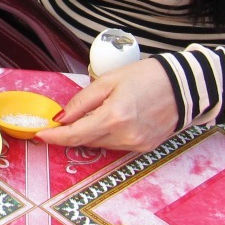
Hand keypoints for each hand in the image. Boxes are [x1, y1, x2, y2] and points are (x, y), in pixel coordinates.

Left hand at [35, 58, 178, 151]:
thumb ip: (82, 101)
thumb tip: (61, 117)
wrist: (184, 85)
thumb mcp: (108, 81)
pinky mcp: (145, 148)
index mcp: (114, 117)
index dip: (55, 137)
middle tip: (61, 121)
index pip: (75, 135)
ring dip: (91, 133)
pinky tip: (113, 119)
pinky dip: (108, 135)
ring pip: (101, 144)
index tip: (40, 135)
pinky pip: (117, 145)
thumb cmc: (146, 76)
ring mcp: (136, 145)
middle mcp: (125, 136)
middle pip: (87, 141)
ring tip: (97, 112)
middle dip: (72, 132)